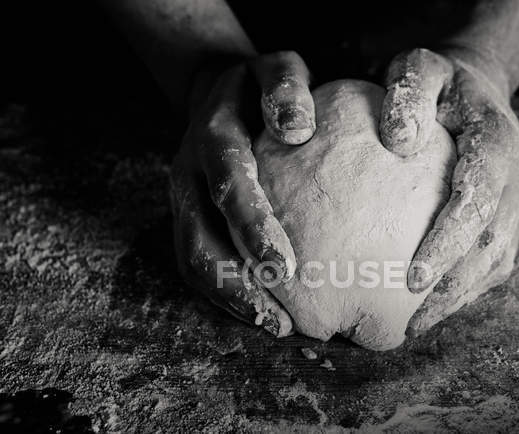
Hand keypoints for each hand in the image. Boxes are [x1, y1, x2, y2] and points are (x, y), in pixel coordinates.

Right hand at [170, 51, 315, 335]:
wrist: (215, 91)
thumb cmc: (259, 86)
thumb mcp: (276, 68)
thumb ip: (285, 87)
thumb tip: (297, 130)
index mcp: (212, 137)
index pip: (228, 185)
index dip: (251, 227)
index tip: (285, 267)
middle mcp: (188, 174)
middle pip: (198, 237)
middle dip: (235, 283)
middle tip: (280, 322)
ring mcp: (183, 200)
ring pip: (192, 259)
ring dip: (230, 300)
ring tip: (276, 328)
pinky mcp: (189, 218)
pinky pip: (199, 261)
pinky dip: (227, 293)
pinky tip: (265, 313)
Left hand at [379, 48, 518, 333]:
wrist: (474, 88)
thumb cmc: (438, 81)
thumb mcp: (419, 68)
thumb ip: (409, 94)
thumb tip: (398, 142)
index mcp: (497, 142)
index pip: (478, 200)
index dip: (450, 242)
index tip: (413, 278)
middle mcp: (516, 178)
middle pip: (491, 243)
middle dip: (453, 287)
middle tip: (411, 321)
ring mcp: (515, 201)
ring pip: (496, 261)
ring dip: (459, 297)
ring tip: (416, 326)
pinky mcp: (507, 216)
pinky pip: (492, 260)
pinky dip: (465, 288)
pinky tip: (431, 306)